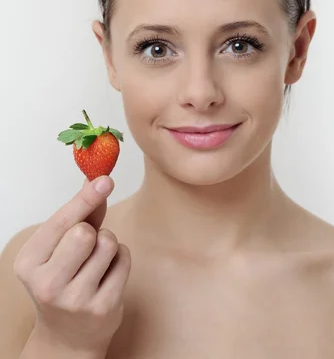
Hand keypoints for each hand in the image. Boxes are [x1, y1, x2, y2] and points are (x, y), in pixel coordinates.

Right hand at [14, 176, 131, 354]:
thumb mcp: (61, 247)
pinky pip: (124, 259)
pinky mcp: (102, 308)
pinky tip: (107, 275)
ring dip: (109, 244)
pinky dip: (120, 259)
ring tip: (97, 262)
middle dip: (93, 231)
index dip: (84, 198)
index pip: (60, 222)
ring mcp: (75, 300)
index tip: (104, 180)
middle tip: (87, 246)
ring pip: (109, 243)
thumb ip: (80, 214)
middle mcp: (46, 284)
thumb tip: (98, 179)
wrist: (67, 335)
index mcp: (29, 263)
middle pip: (85, 233)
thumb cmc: (65, 278)